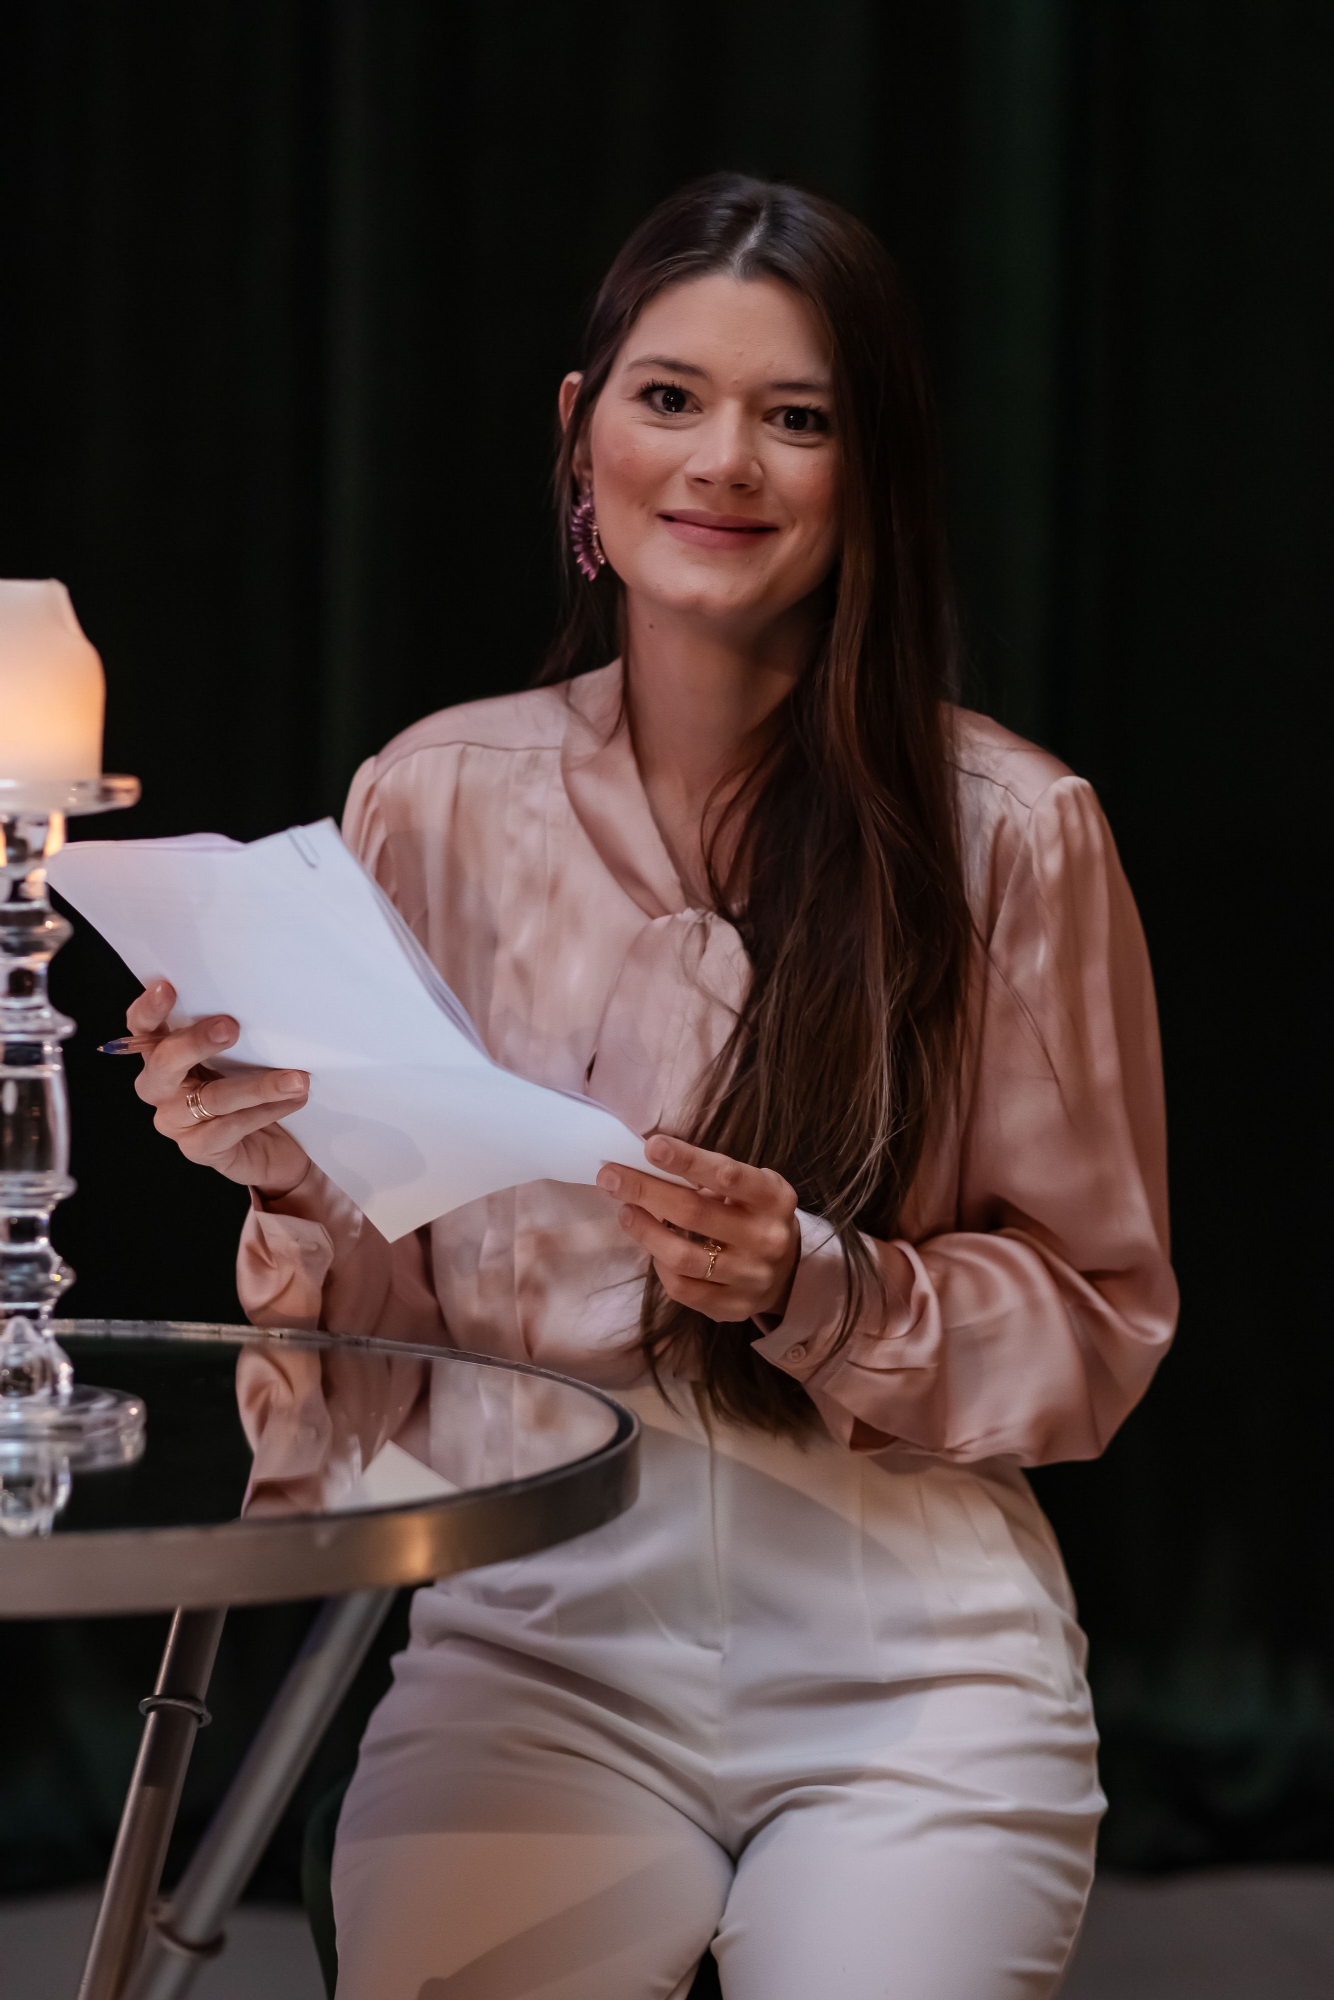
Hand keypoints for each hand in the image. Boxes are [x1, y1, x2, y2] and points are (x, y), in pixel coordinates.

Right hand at [128, 979, 310, 1196]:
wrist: (274, 1148)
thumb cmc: (252, 1091)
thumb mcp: (241, 1057)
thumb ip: (232, 1035)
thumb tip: (258, 1003)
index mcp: (164, 1056)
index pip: (143, 1029)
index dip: (149, 1009)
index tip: (168, 987)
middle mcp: (162, 1089)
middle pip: (164, 1064)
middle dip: (195, 1043)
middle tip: (231, 1027)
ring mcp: (176, 1123)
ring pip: (211, 1098)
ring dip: (258, 1086)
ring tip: (296, 1078)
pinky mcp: (199, 1150)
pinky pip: (231, 1128)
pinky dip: (265, 1111)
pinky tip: (293, 1100)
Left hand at [597, 1134, 799, 1322]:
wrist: (788, 1271)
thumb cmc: (753, 1215)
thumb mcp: (749, 1187)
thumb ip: (710, 1176)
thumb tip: (649, 1161)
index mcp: (773, 1198)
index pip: (727, 1175)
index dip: (687, 1160)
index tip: (651, 1146)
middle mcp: (766, 1238)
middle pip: (694, 1213)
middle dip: (646, 1191)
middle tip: (611, 1177)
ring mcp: (751, 1277)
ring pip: (683, 1257)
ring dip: (645, 1231)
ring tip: (626, 1212)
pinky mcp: (733, 1307)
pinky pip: (682, 1289)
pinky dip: (660, 1267)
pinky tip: (653, 1249)